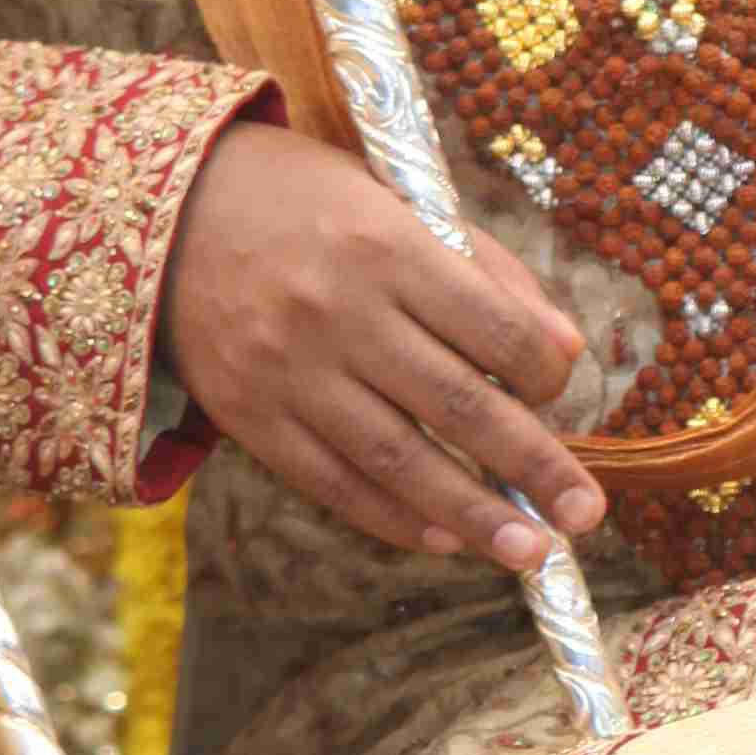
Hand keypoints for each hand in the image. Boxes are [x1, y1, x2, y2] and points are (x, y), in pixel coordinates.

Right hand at [160, 119, 608, 567]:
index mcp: (386, 246)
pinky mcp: (249, 415)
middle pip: (457, 405)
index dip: (544, 372)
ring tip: (530, 553)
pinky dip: (393, 517)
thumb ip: (481, 271)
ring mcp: (288, 370)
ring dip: (473, 514)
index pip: (494, 328)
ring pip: (397, 460)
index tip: (560, 389)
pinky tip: (444, 536)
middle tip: (586, 515)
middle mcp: (338, 312)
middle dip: (533, 466)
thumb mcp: (396, 201)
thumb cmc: (307, 202)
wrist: (168, 211)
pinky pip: (332, 482)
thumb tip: (562, 354)